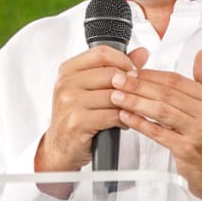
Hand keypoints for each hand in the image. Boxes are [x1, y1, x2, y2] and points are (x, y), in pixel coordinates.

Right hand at [34, 45, 137, 196]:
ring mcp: (70, 102)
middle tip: (136, 95)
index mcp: (68, 70)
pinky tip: (123, 122)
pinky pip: (111, 115)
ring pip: (113, 95)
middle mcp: (66, 83)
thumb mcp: (91, 89)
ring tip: (130, 110)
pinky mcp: (78, 121)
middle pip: (110, 74)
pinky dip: (123, 119)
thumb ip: (115, 69)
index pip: (101, 53)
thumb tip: (142, 53)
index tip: (133, 71)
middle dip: (129, 85)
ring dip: (128, 104)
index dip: (123, 60)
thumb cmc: (77, 117)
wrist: (59, 148)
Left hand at [109, 49, 201, 200]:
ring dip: (135, 101)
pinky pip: (158, 132)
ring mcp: (197, 132)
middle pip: (166, 93)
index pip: (176, 80)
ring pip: (161, 110)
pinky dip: (139, 123)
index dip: (151, 74)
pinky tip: (126, 117)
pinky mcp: (186, 149)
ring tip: (117, 96)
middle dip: (138, 85)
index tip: (132, 71)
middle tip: (118, 80)